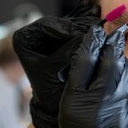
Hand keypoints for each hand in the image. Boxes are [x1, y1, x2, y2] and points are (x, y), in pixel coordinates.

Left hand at [12, 0, 99, 127]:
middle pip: (61, 22)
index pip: (48, 25)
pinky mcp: (62, 37)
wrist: (56, 105)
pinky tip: (99, 24)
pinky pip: (77, 28)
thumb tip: (88, 34)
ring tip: (103, 27)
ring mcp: (49, 34)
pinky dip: (88, 28)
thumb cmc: (51, 91)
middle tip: (100, 28)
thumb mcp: (57, 71)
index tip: (86, 34)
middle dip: (81, 27)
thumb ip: (70, 52)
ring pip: (71, 24)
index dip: (68, 28)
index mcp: (24, 38)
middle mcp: (35, 32)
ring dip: (88, 26)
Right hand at [51, 24, 127, 127]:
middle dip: (115, 57)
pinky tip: (113, 99)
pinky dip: (124, 93)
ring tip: (107, 75)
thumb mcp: (70, 97)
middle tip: (108, 47)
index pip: (110, 59)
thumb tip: (95, 39)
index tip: (106, 32)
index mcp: (99, 97)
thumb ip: (82, 67)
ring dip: (120, 74)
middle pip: (123, 69)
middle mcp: (119, 106)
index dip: (108, 44)